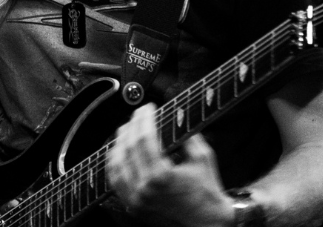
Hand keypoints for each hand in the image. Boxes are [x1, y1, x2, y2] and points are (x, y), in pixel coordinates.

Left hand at [106, 103, 233, 226]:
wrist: (207, 224)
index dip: (144, 119)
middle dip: (132, 126)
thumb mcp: (203, 157)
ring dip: (120, 142)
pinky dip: (115, 163)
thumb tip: (176, 115)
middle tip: (138, 114)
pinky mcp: (134, 207)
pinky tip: (120, 151)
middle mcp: (144, 189)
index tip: (148, 108)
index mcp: (161, 176)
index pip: (144, 139)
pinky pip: (116, 181)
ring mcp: (136, 200)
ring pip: (117, 165)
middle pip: (128, 148)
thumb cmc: (208, 192)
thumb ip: (188, 134)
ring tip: (127, 128)